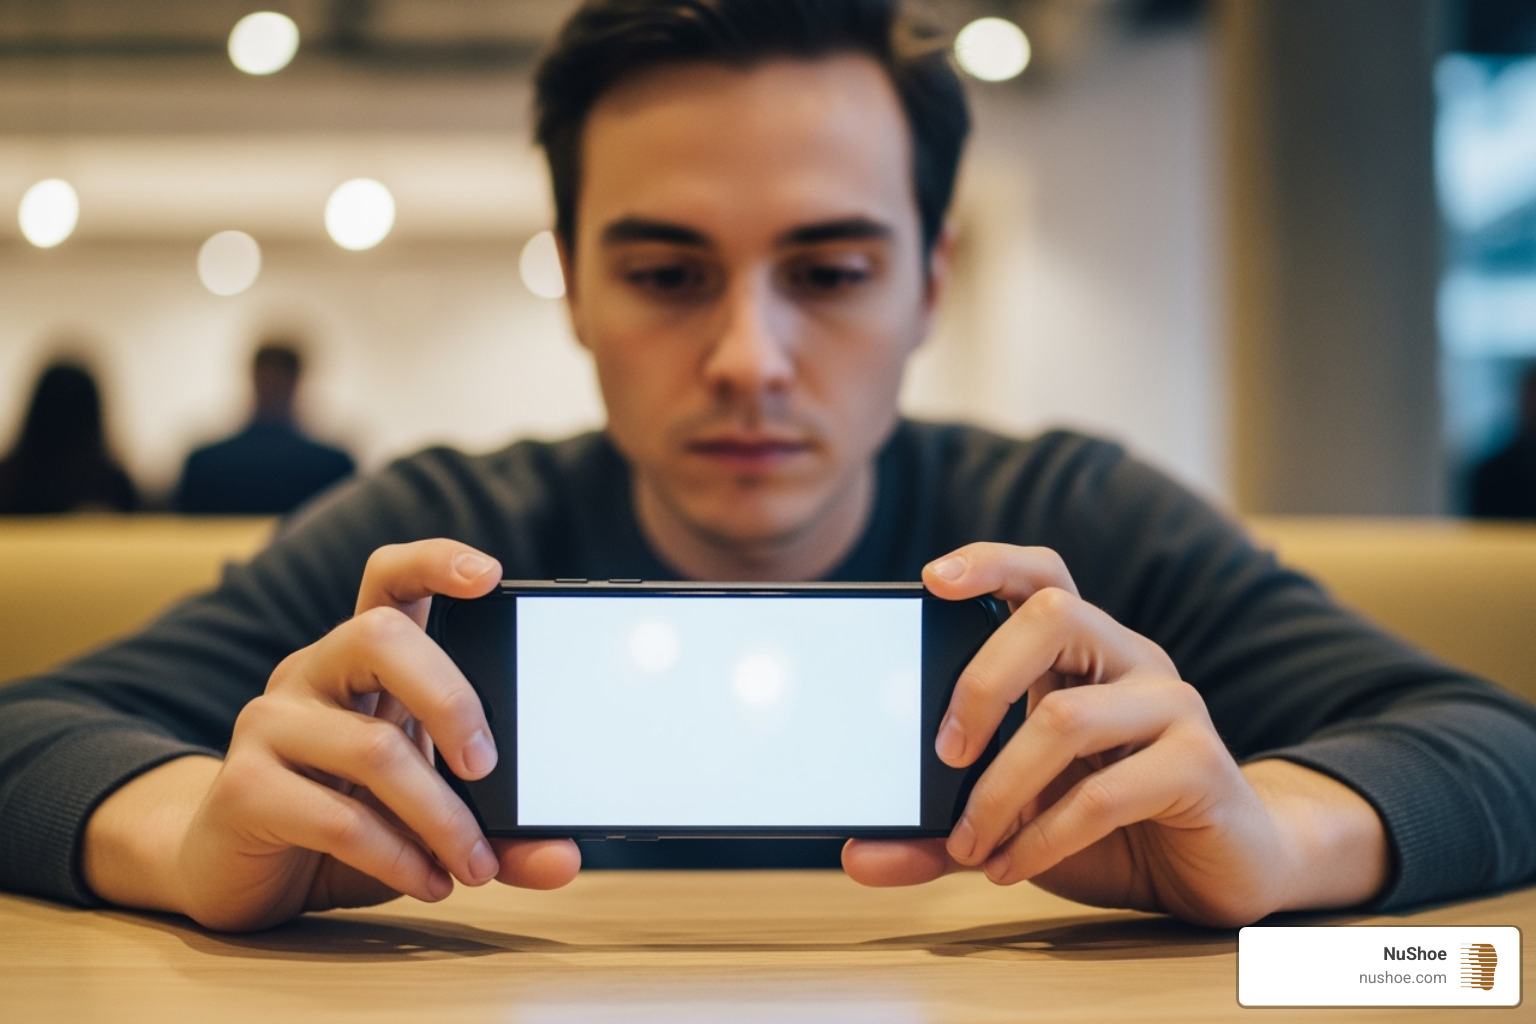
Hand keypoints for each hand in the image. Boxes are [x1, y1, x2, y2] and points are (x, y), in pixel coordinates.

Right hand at [83, 539, 579, 931]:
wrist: (237, 875)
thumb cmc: (342, 826)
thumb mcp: (427, 822)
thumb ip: (497, 833)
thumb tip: (562, 859)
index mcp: (362, 661)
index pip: (389, 578)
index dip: (434, 562)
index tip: (491, 575)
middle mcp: (313, 672)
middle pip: (380, 635)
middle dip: (451, 697)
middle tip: (487, 766)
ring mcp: (271, 723)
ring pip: (372, 747)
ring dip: (441, 815)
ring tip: (474, 864)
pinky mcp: (244, 787)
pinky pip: (338, 817)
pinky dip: (398, 856)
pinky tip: (429, 881)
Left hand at [842, 542, 1388, 926]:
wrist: (1218, 873)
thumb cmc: (1112, 829)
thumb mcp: (1016, 823)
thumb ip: (940, 833)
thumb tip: (858, 857)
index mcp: (1083, 653)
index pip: (1041, 574)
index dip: (990, 562)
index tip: (932, 578)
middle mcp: (1130, 660)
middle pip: (1054, 613)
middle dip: (981, 680)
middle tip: (944, 753)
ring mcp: (1172, 706)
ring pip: (1068, 714)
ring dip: (1002, 787)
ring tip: (971, 844)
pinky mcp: (1200, 766)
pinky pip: (1105, 790)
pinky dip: (1045, 834)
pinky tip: (1012, 866)